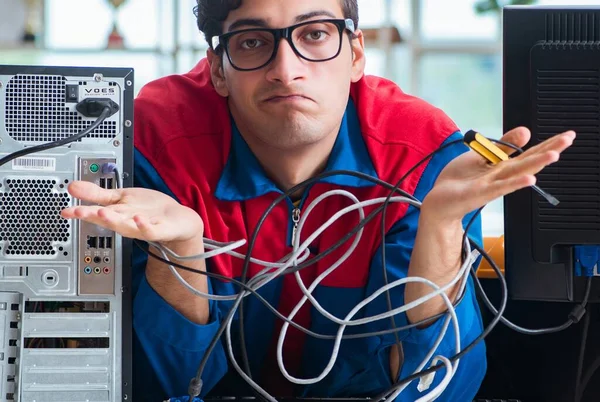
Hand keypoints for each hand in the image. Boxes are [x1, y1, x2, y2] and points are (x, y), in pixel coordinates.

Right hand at [61, 181, 203, 245]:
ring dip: (114, 221)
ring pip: (126, 227)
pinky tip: (138, 218)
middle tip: (80, 212)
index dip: (81, 212)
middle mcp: (127, 222)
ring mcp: (143, 227)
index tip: (66, 211)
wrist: (177, 220)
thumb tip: (72, 187)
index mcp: (117, 214)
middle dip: (93, 216)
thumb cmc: (149, 209)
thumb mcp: (120, 198)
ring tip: (102, 213)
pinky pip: (150, 230)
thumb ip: (97, 195)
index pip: (96, 213)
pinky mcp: (159, 229)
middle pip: (108, 220)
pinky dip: (143, 225)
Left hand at [421, 127, 575, 221]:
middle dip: (549, 149)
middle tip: (569, 139)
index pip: (529, 153)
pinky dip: (514, 183)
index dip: (548, 144)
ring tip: (554, 154)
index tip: (568, 135)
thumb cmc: (460, 180)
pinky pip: (500, 187)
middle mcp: (501, 175)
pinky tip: (529, 179)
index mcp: (501, 165)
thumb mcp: (481, 156)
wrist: (440, 200)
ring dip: (536, 164)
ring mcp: (492, 184)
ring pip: (517, 172)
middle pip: (529, 160)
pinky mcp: (481, 193)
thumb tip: (526, 131)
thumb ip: (502, 145)